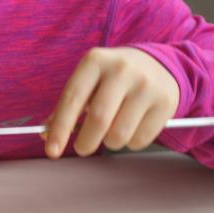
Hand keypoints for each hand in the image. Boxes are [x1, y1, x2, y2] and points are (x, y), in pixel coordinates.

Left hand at [45, 47, 179, 157]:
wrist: (159, 63)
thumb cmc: (112, 78)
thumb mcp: (88, 81)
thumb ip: (67, 107)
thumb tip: (48, 136)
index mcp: (95, 61)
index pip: (72, 99)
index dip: (60, 129)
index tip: (52, 151)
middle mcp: (122, 70)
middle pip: (99, 120)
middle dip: (86, 142)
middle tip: (82, 148)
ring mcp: (146, 85)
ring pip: (119, 135)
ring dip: (109, 143)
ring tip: (111, 130)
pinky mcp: (166, 102)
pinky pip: (139, 140)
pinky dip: (130, 143)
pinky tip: (132, 127)